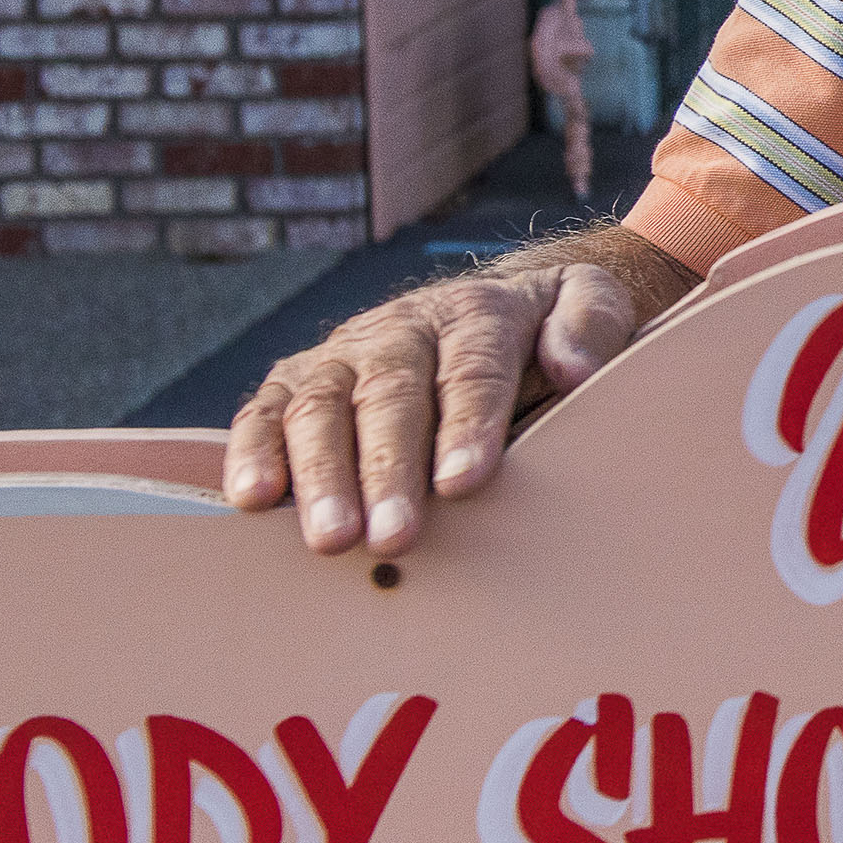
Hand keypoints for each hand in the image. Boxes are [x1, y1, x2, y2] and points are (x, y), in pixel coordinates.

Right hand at [221, 225, 697, 555]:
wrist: (491, 304)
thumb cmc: (546, 330)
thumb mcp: (588, 303)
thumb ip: (590, 326)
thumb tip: (573, 366)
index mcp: (476, 315)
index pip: (471, 370)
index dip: (467, 425)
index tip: (465, 483)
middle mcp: (400, 329)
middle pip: (390, 395)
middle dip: (389, 469)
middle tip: (394, 535)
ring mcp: (342, 355)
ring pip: (321, 408)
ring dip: (321, 476)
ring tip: (332, 540)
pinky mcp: (296, 381)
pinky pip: (266, 413)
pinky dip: (252, 452)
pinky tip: (252, 501)